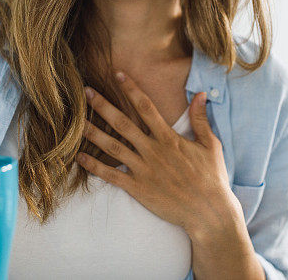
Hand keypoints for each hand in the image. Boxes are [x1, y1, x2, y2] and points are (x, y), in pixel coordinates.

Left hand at [77, 71, 241, 237]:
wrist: (208, 212)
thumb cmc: (212, 178)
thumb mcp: (211, 145)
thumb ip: (201, 119)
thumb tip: (200, 95)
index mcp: (169, 138)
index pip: (146, 107)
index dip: (131, 89)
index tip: (117, 75)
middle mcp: (153, 151)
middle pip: (123, 124)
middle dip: (103, 106)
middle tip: (86, 92)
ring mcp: (144, 170)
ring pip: (113, 147)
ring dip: (93, 133)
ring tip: (75, 122)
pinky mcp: (138, 189)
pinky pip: (112, 176)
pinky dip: (95, 167)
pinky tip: (80, 158)